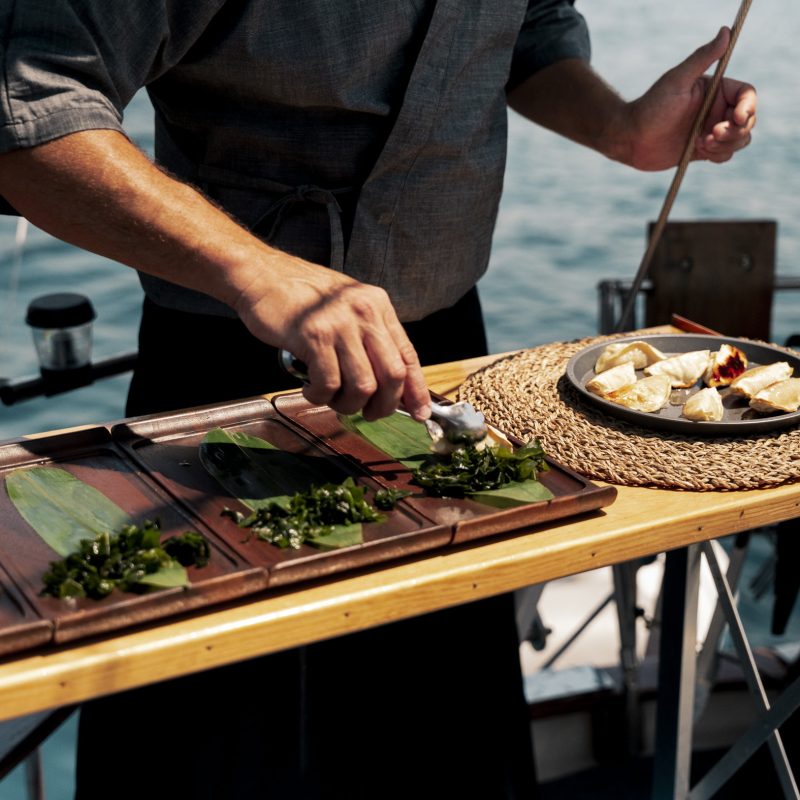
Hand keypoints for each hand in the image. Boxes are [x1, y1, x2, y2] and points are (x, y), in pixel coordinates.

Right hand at [233, 256, 431, 421]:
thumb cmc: (300, 297)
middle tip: (368, 413)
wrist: (260, 275)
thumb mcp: (346, 307)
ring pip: (363, 386)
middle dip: (384, 405)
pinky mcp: (314, 336)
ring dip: (348, 404)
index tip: (419, 413)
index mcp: (378, 306)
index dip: (417, 390)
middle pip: (392, 376)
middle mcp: (364, 313)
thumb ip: (368, 337)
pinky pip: (329, 384)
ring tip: (331, 398)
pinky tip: (311, 390)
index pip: (408, 356)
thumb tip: (388, 382)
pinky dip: (320, 397)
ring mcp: (340, 324)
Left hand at [626, 27, 756, 170]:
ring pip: (740, 139)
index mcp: (715, 90)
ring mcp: (711, 130)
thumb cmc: (650, 108)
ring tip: (703, 144)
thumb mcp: (677, 80)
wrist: (630, 139)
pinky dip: (720, 155)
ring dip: (728, 144)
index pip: (746, 95)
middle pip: (747, 120)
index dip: (748, 107)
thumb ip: (702, 57)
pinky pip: (725, 154)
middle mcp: (716, 109)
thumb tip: (726, 30)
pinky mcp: (704, 150)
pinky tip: (700, 151)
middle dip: (736, 130)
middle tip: (712, 135)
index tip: (736, 118)